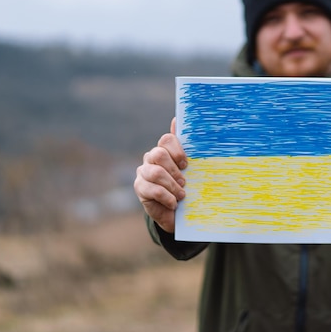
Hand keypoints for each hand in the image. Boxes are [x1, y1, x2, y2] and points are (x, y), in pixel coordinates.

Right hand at [133, 118, 187, 232]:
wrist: (176, 212)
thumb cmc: (184, 186)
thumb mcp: (191, 169)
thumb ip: (186, 147)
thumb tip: (177, 119)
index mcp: (165, 150)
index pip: (166, 140)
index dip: (177, 151)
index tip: (187, 165)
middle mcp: (151, 158)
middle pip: (159, 154)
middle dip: (174, 170)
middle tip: (185, 182)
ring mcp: (143, 172)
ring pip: (156, 173)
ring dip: (172, 186)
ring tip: (182, 195)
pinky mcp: (140, 188)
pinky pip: (152, 189)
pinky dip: (167, 197)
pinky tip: (174, 203)